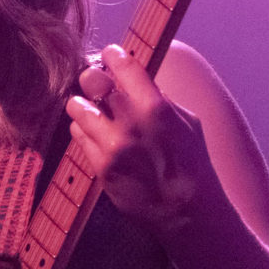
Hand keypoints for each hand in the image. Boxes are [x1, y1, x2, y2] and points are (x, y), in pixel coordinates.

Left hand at [65, 44, 214, 236]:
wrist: (185, 213)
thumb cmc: (191, 164)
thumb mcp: (187, 122)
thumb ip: (159, 98)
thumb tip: (134, 77)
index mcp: (156, 107)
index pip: (122, 64)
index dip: (112, 55)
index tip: (111, 55)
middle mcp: (130, 124)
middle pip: (91, 80)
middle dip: (92, 76)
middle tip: (96, 81)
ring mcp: (111, 147)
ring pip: (77, 107)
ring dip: (83, 105)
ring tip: (93, 110)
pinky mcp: (99, 167)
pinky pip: (78, 135)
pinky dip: (84, 130)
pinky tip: (97, 134)